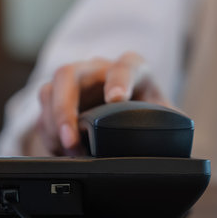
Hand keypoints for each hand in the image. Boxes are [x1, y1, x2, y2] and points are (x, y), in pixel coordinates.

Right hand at [37, 51, 169, 154]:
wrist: (131, 122)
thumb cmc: (150, 115)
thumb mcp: (166, 120)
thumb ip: (170, 126)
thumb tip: (174, 148)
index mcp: (132, 69)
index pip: (125, 66)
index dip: (119, 80)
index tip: (116, 99)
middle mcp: (97, 70)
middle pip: (68, 75)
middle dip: (64, 108)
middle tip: (71, 139)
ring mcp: (73, 85)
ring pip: (48, 93)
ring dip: (52, 124)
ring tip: (68, 150)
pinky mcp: (57, 104)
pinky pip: (42, 115)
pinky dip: (48, 135)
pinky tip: (61, 151)